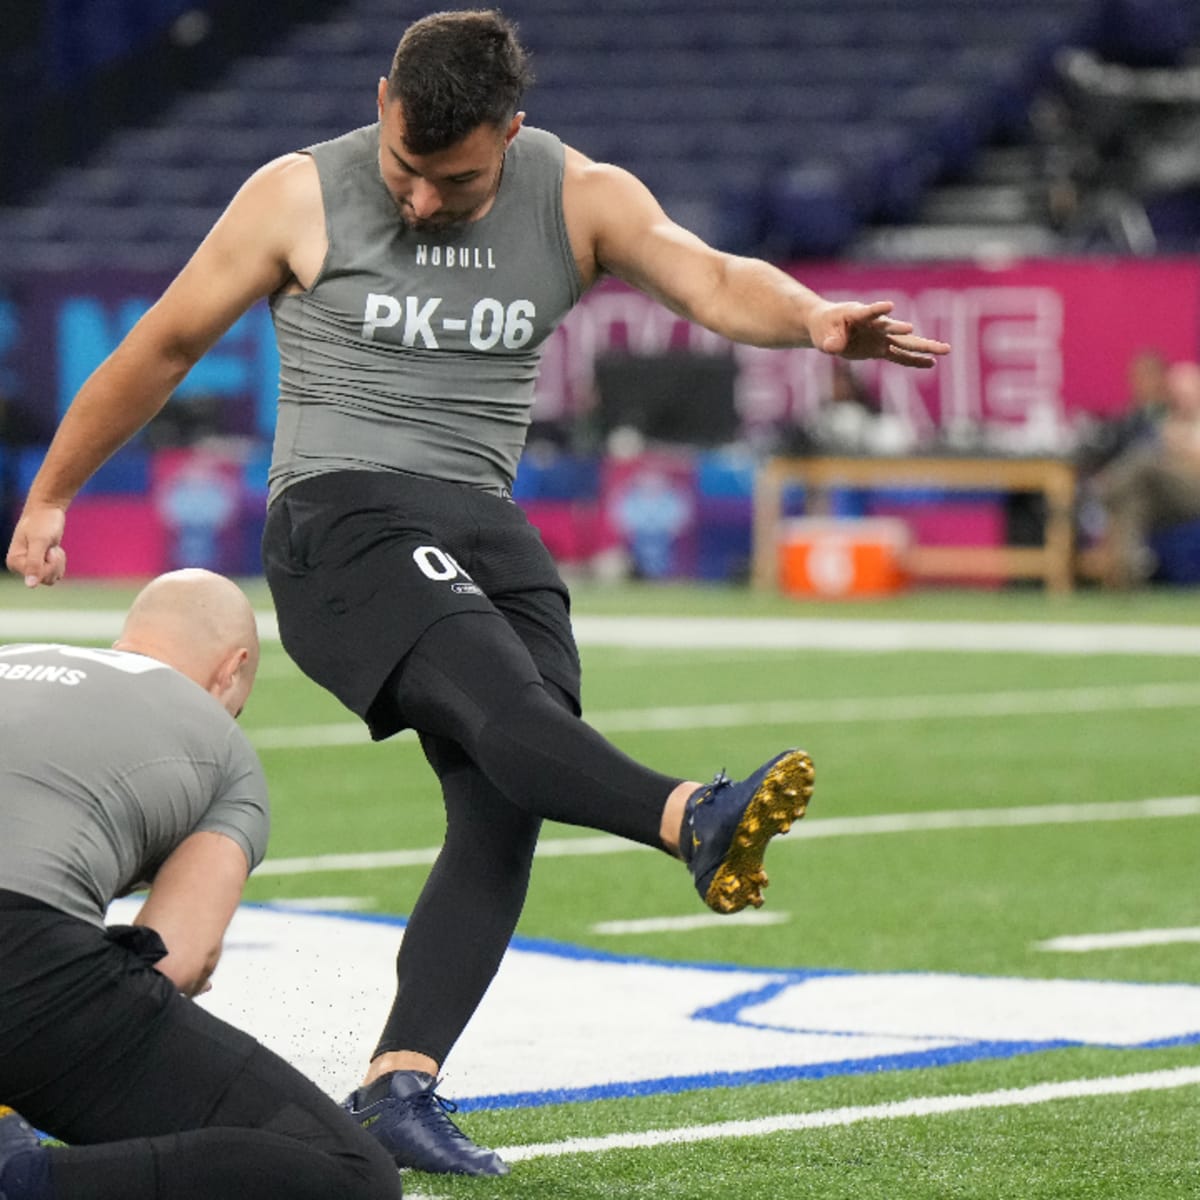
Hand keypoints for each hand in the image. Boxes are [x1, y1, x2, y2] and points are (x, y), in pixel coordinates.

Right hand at [6, 504, 67, 586]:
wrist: (48, 510)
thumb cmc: (42, 522)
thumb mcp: (39, 542)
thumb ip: (34, 564)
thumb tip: (30, 585)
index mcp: (14, 562)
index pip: (38, 578)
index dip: (48, 564)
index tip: (45, 548)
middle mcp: (20, 566)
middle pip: (46, 580)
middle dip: (54, 564)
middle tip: (49, 547)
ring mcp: (31, 565)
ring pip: (52, 577)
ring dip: (58, 562)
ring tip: (51, 547)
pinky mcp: (42, 563)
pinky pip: (56, 572)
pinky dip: (60, 561)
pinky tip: (54, 549)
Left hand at [811, 300, 949, 368]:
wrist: (828, 328)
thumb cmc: (825, 327)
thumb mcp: (823, 334)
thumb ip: (830, 341)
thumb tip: (833, 348)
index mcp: (858, 315)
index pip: (869, 312)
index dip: (878, 309)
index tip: (890, 307)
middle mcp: (875, 325)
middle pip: (895, 329)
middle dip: (909, 333)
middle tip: (924, 334)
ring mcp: (881, 337)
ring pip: (905, 343)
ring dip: (923, 347)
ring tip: (945, 350)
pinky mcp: (881, 349)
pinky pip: (900, 356)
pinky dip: (913, 360)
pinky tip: (931, 363)